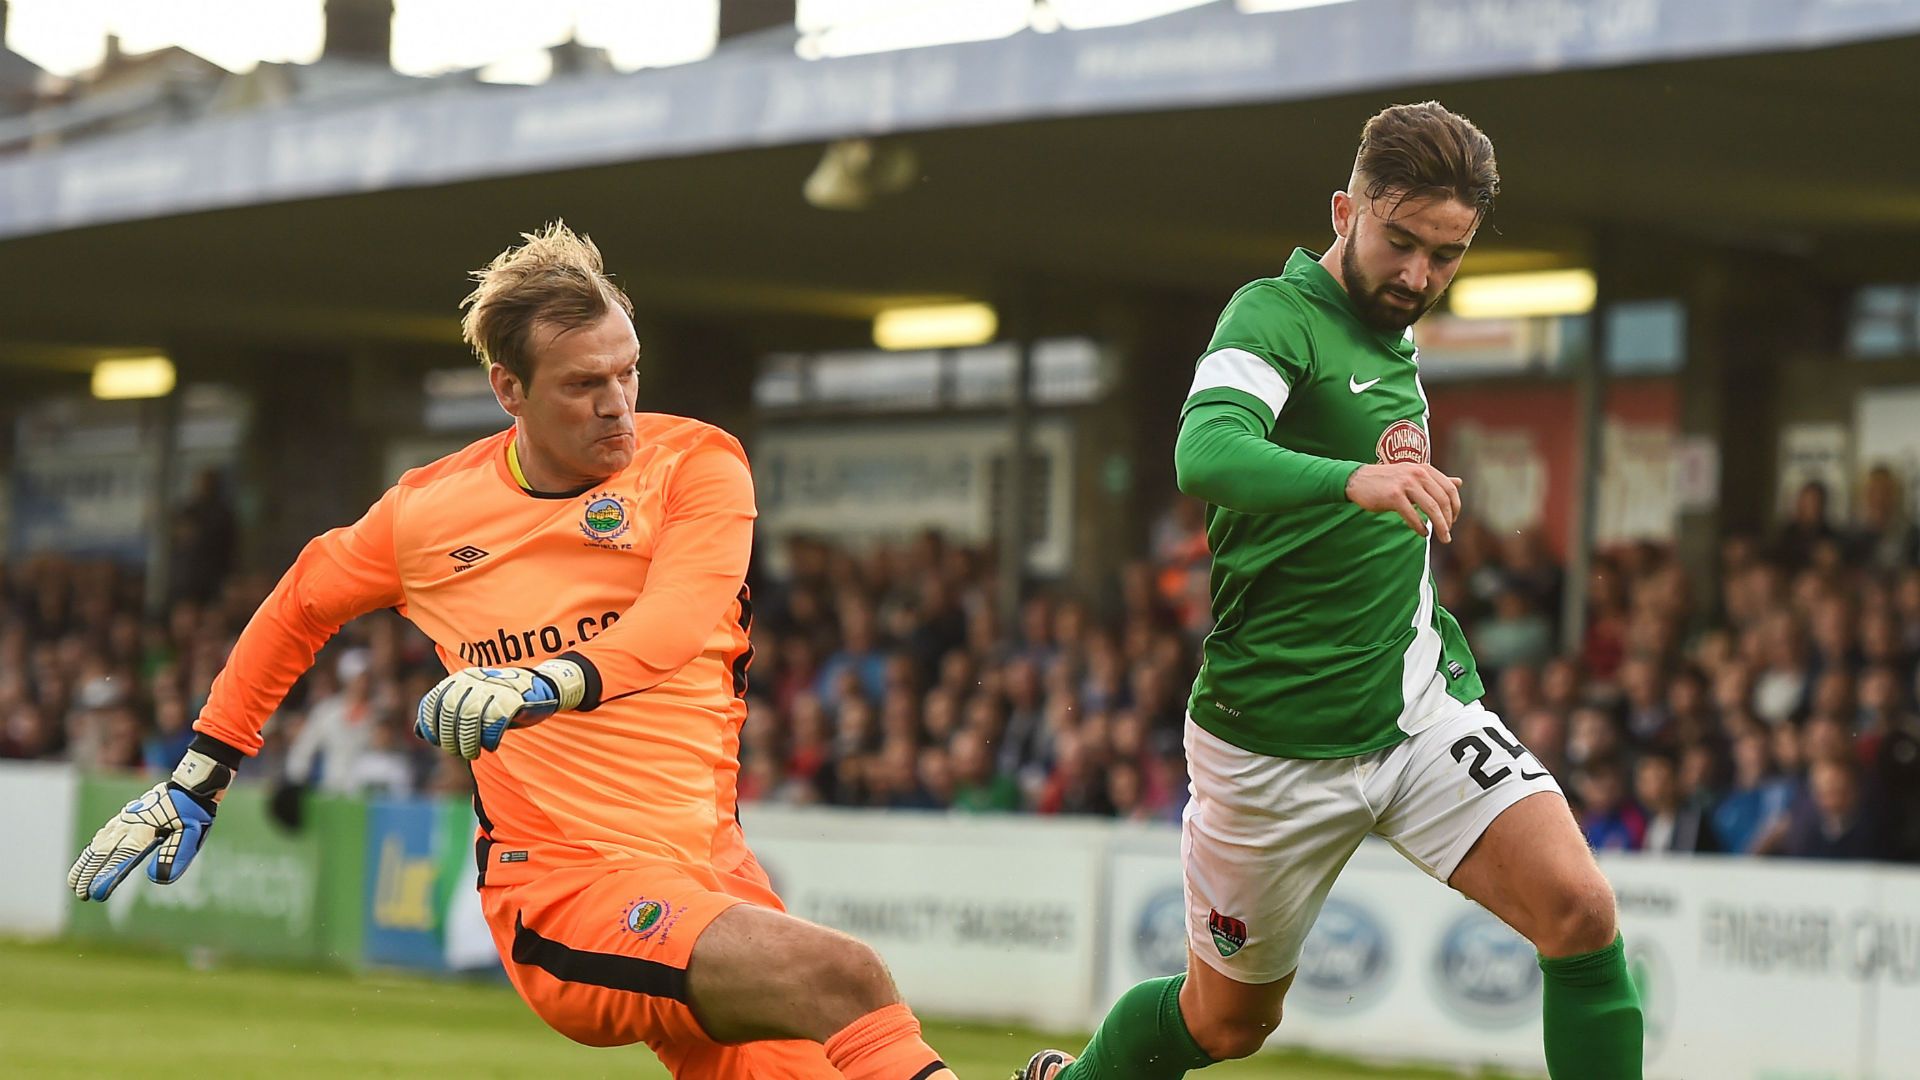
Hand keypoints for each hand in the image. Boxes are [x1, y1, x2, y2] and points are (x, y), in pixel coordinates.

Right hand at [69, 745, 233, 901]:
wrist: (190, 786)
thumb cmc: (193, 813)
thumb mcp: (192, 835)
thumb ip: (175, 855)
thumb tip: (155, 879)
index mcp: (144, 832)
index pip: (120, 859)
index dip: (106, 877)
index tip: (95, 894)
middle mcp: (129, 826)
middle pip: (102, 853)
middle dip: (88, 874)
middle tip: (80, 894)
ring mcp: (124, 820)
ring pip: (98, 844)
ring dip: (85, 863)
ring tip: (74, 882)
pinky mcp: (125, 817)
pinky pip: (103, 835)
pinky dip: (91, 848)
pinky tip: (88, 857)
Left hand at [415, 659, 586, 759]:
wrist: (541, 688)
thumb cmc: (499, 700)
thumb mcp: (469, 701)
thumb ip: (445, 712)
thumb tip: (418, 731)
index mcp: (460, 679)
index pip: (433, 703)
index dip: (431, 726)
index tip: (437, 742)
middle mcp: (474, 681)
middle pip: (450, 714)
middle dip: (450, 739)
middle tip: (458, 752)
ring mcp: (494, 689)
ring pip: (470, 721)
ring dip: (468, 744)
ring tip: (473, 753)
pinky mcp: (512, 701)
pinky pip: (493, 725)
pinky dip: (489, 740)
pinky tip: (491, 745)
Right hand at [1344, 463, 1463, 541]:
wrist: (1359, 479)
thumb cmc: (1388, 480)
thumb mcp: (1414, 475)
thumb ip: (1436, 480)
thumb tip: (1459, 482)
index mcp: (1425, 469)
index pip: (1449, 489)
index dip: (1456, 507)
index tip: (1453, 520)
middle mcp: (1418, 473)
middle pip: (1442, 500)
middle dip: (1448, 520)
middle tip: (1447, 534)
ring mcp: (1405, 484)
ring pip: (1431, 508)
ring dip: (1440, 526)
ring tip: (1442, 538)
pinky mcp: (1393, 495)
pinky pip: (1412, 515)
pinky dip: (1420, 527)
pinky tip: (1423, 533)